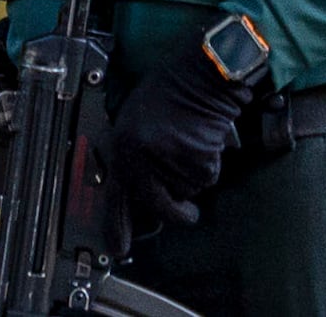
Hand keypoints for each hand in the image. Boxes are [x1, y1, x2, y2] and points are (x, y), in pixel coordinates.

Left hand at [104, 46, 252, 234]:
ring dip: (193, 176)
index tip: (118, 249)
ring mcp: (165, 156)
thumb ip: (136, 163)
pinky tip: (202, 140)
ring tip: (189, 144)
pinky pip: (206, 177)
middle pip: (159, 205)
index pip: (116, 194)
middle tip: (189, 209)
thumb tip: (142, 206)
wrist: (198, 76)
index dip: (117, 224)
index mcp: (121, 145)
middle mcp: (137, 154)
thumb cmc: (170, 98)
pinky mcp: (192, 156)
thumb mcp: (139, 128)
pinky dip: (209, 165)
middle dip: (178, 210)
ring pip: (187, 191)